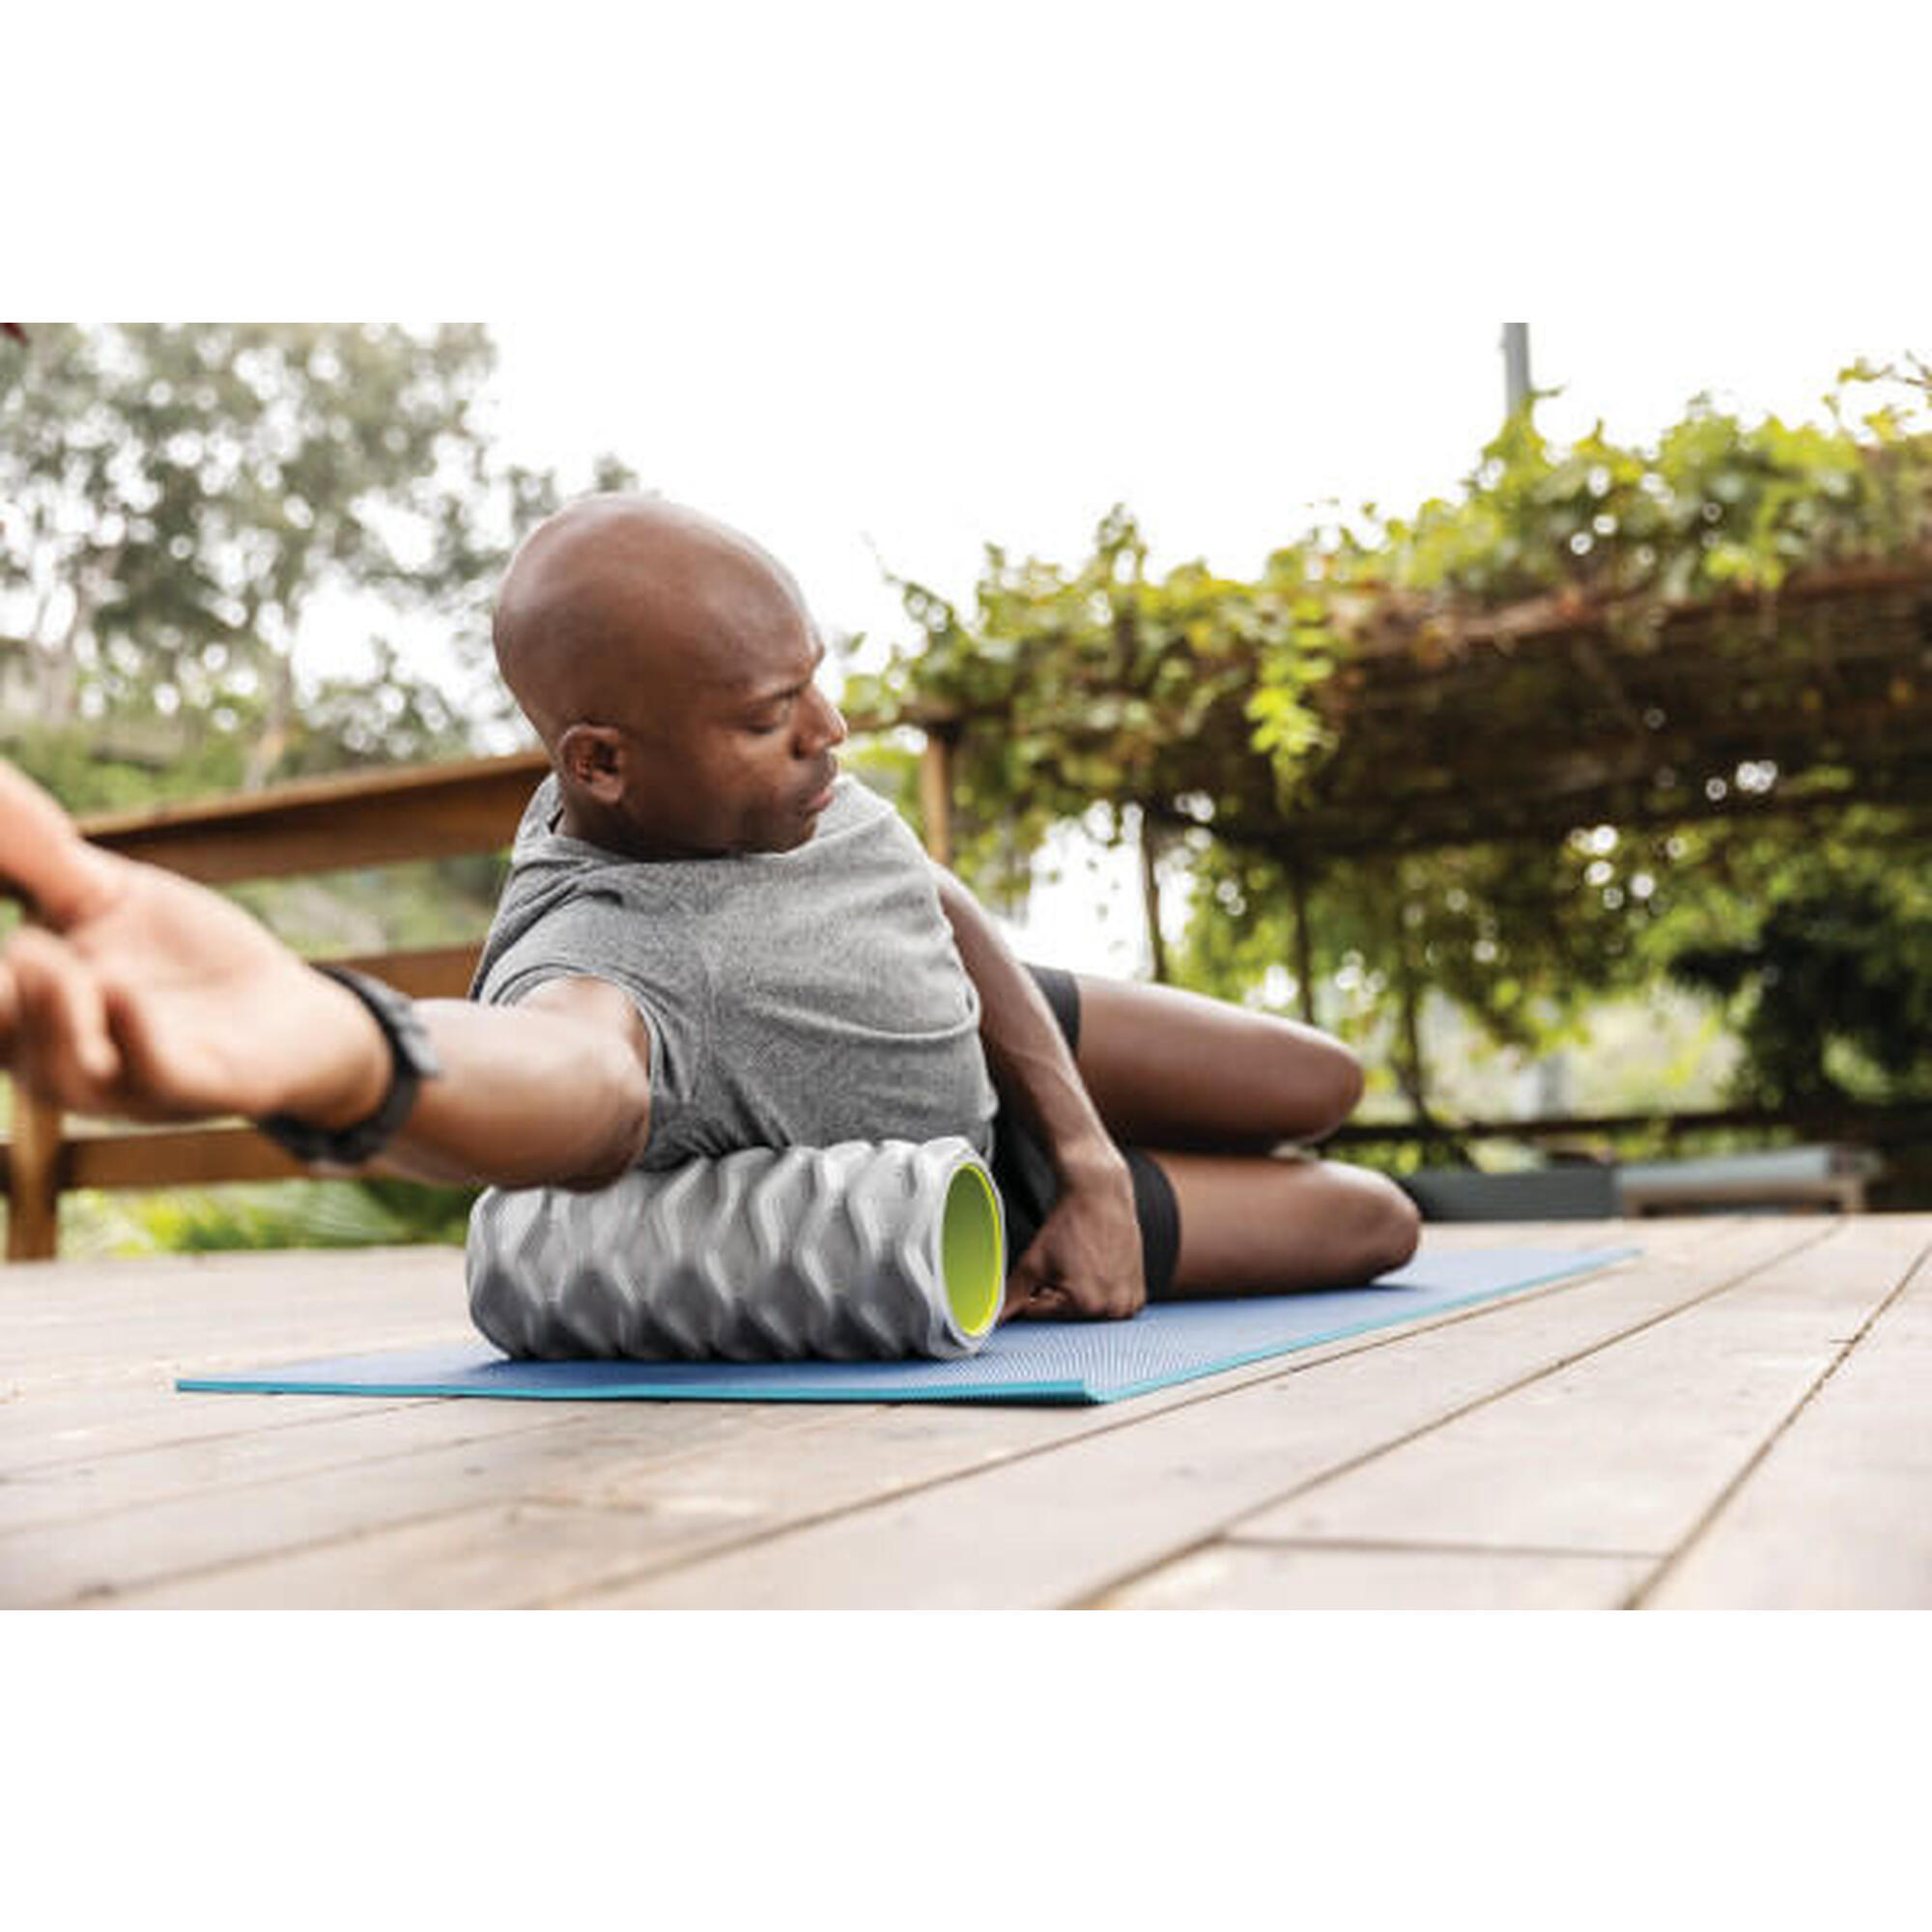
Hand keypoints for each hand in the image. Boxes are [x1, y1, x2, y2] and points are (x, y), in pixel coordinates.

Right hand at [0, 759, 388, 1127]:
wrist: (289, 1008)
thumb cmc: (184, 953)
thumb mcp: (105, 893)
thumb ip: (37, 856)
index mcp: (23, 1006)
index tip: (3, 924)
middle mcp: (58, 1056)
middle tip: (13, 950)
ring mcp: (126, 1080)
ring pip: (59, 1071)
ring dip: (48, 1014)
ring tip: (45, 960)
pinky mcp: (197, 1088)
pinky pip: (152, 1074)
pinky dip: (132, 1038)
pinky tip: (121, 994)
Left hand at [1002, 1151, 1145, 1322]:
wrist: (1100, 1194)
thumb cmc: (1070, 1224)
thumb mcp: (1033, 1262)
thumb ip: (1011, 1296)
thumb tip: (994, 1318)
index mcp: (1087, 1304)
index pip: (1042, 1315)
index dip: (1030, 1296)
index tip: (1036, 1277)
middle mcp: (1114, 1308)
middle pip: (1067, 1318)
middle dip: (1054, 1298)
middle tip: (1059, 1267)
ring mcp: (1129, 1302)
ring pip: (1087, 1313)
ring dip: (1076, 1297)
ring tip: (1077, 1265)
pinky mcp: (1138, 1293)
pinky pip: (1109, 1305)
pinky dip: (1097, 1293)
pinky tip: (1093, 1268)